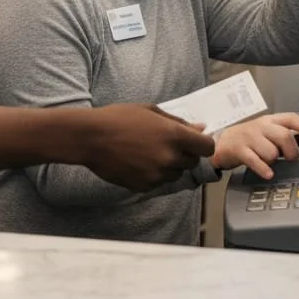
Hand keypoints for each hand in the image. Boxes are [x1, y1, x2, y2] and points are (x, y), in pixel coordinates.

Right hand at [85, 105, 214, 190]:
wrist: (91, 138)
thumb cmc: (119, 118)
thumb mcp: (151, 111)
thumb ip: (178, 122)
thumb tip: (200, 128)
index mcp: (174, 135)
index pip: (207, 147)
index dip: (203, 144)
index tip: (196, 142)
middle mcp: (170, 157)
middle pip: (192, 162)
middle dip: (184, 154)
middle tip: (166, 144)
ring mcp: (157, 175)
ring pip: (175, 174)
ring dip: (169, 166)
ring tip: (148, 152)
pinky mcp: (145, 186)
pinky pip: (158, 183)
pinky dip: (153, 175)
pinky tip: (137, 162)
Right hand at [213, 113, 298, 178]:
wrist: (222, 141)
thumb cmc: (249, 137)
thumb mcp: (267, 131)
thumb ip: (285, 134)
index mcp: (270, 121)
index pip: (289, 118)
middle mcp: (260, 127)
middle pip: (284, 136)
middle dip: (291, 151)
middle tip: (290, 158)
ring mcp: (249, 137)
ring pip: (271, 151)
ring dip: (273, 160)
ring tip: (269, 161)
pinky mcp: (239, 150)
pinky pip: (255, 160)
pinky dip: (264, 169)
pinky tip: (268, 173)